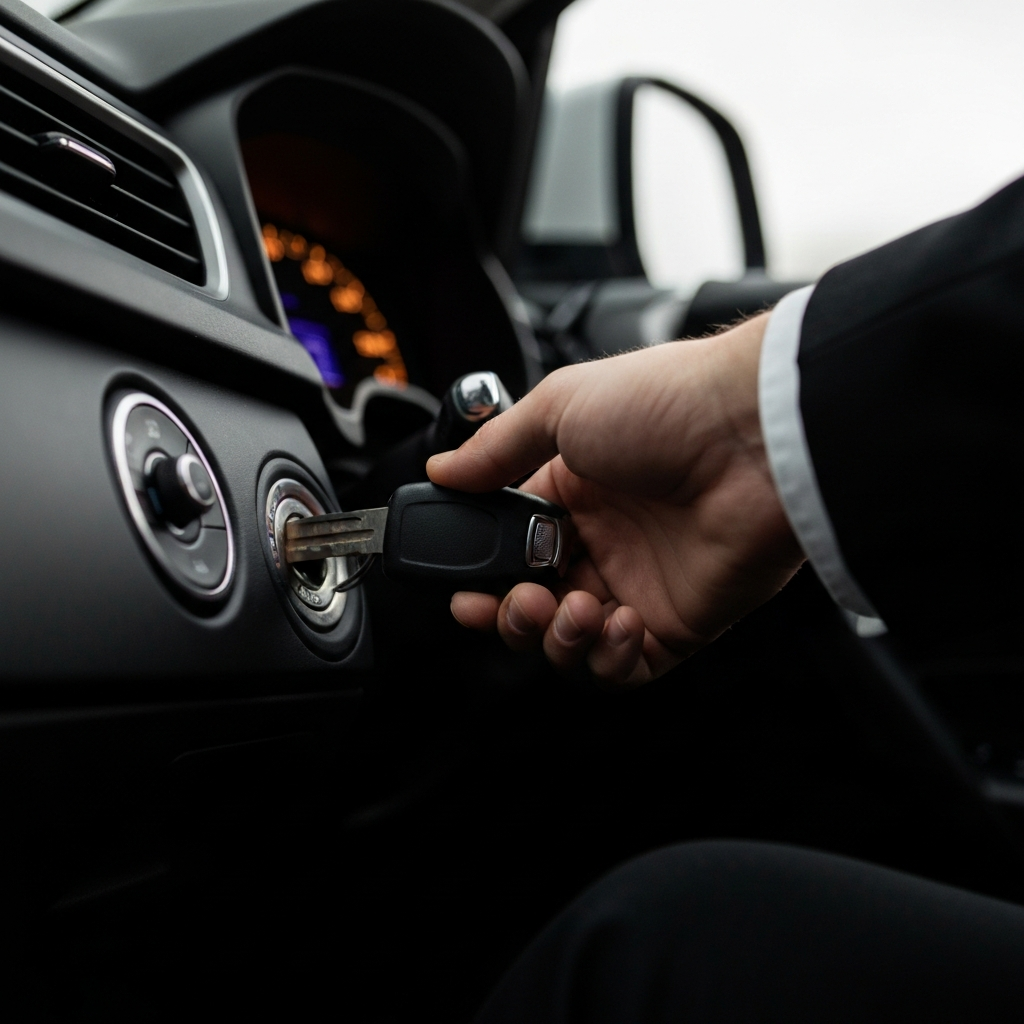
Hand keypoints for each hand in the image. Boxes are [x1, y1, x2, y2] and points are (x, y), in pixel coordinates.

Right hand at [426, 314, 804, 686]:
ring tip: (571, 610)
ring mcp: (641, 583)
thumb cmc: (668, 405)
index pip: (510, 552)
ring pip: (574, 644)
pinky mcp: (681, 621)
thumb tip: (443, 469)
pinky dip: (609, 659)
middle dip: (512, 617)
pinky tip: (616, 623)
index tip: (464, 590)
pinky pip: (629, 668)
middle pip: (535, 606)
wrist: (756, 435)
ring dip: (557, 639)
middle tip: (517, 602)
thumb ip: (496, 448)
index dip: (484, 577)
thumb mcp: (562, 406)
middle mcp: (604, 541)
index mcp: (573, 492)